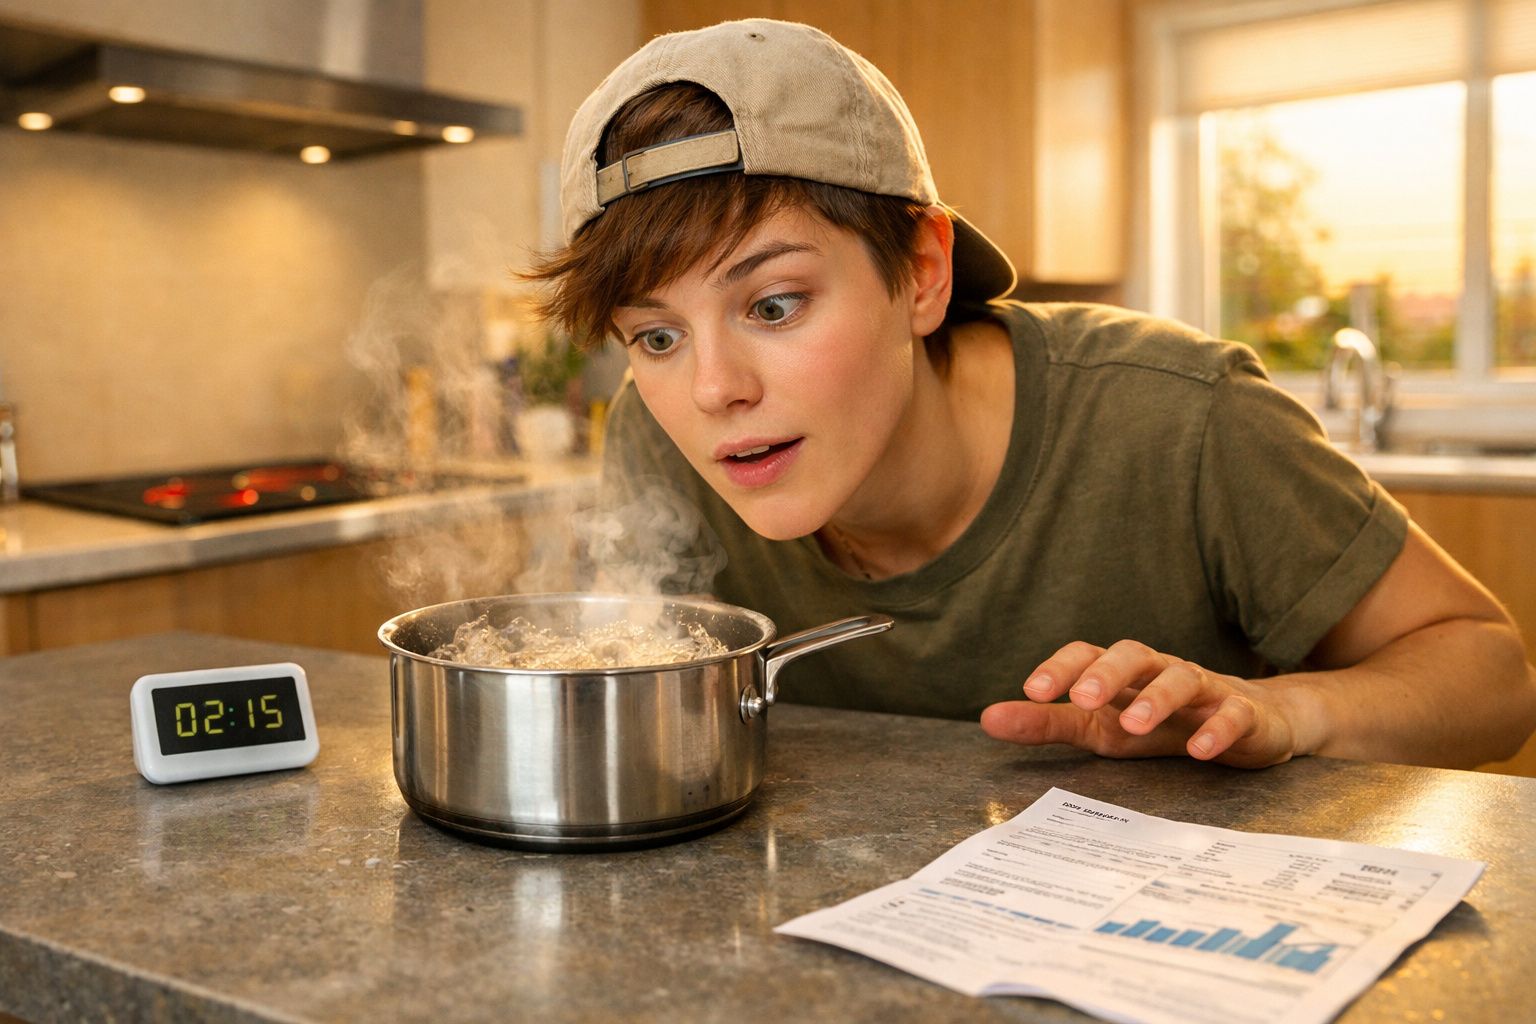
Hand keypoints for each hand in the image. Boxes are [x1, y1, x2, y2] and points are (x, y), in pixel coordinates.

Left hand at [979, 640, 1300, 768]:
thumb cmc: (1162, 724)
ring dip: (1157, 700)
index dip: (1060, 667)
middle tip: (1081, 697)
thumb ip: (1048, 723)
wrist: (1250, 724)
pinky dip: (1216, 729)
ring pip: (1182, 679)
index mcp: (1122, 672)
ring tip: (1134, 724)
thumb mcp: (1101, 728)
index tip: (1031, 690)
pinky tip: (1199, 750)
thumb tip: (987, 719)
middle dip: (1106, 673)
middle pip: (1133, 655)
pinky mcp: (1243, 714)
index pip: (1087, 653)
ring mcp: (1204, 689)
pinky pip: (1232, 714)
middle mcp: (1160, 670)